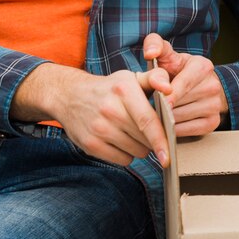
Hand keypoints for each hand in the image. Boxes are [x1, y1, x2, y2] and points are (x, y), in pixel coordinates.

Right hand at [50, 64, 173, 166]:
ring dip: (140, 148)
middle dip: (153, 140)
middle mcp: (110, 110)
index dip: (161, 140)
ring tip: (131, 133)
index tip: (168, 156)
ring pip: (135, 152)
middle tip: (146, 130)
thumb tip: (169, 88)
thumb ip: (155, 78)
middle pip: (144, 139)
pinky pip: (122, 160)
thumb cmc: (109, 89)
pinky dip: (126, 155)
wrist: (70, 96)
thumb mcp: (131, 78)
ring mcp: (98, 129)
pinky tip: (120, 141)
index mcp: (124, 90)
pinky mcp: (90, 145)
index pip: (147, 120)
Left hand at [144, 32, 228, 136]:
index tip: (158, 98)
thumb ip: (155, 45)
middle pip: (181, 102)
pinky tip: (166, 125)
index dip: (169, 92)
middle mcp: (213, 86)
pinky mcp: (213, 122)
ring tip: (156, 114)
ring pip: (182, 118)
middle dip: (162, 106)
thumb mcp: (168, 54)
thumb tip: (149, 53)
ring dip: (166, 119)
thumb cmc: (177, 70)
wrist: (200, 86)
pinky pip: (188, 131)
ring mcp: (215, 105)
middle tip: (149, 106)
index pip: (185, 82)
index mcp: (202, 66)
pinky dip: (174, 130)